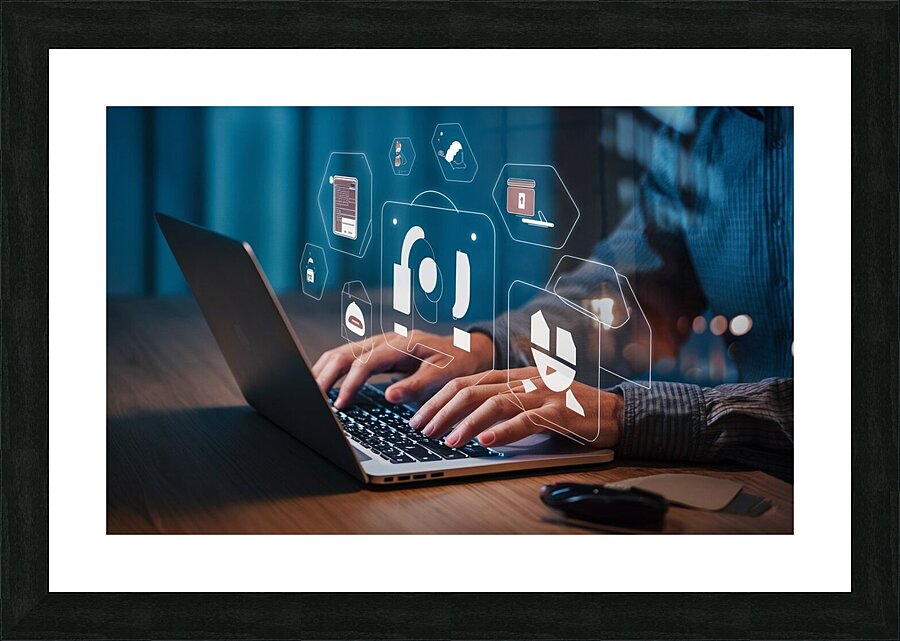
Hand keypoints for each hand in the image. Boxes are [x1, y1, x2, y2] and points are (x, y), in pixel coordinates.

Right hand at [311, 330, 494, 409]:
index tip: (341, 405)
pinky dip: (331, 370)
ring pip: (341, 353)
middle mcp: (385, 340)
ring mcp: (378, 344)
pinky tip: (322, 385)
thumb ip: (417, 385)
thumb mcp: (443, 375)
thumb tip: (389, 395)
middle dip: (325, 376)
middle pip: (345, 353)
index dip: (350, 384)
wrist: (465, 350)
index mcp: (401, 344)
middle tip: (311, 400)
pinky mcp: (376, 352)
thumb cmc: (456, 363)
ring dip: (323, 372)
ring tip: (310, 394)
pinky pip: (347, 358)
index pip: (365, 362)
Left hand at [409, 368, 622, 448]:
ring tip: (448, 441)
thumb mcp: (531, 402)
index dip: (439, 399)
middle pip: (473, 389)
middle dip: (442, 410)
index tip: (419, 417)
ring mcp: (543, 394)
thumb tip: (464, 425)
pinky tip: (485, 441)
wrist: (614, 413)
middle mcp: (525, 380)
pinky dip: (503, 431)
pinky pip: (526, 420)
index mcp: (514, 375)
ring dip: (467, 423)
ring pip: (496, 403)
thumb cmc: (569, 411)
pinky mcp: (560, 413)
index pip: (467, 382)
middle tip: (423, 430)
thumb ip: (503, 406)